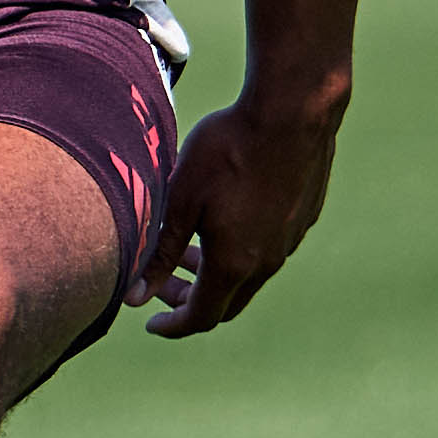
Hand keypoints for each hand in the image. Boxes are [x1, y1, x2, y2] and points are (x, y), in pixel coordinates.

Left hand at [136, 99, 338, 337]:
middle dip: (190, 298)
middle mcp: (267, 261)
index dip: (173, 325)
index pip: (201, 316)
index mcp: (234, 263)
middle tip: (161, 283)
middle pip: (226, 302)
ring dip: (215, 272)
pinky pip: (269, 249)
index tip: (150, 322)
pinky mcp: (303, 217)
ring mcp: (290, 240)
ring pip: (249, 275)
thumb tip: (134, 298)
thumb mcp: (181, 200)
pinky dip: (240, 251)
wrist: (293, 112)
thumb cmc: (228, 150)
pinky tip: (226, 219)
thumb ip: (159, 253)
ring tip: (187, 249)